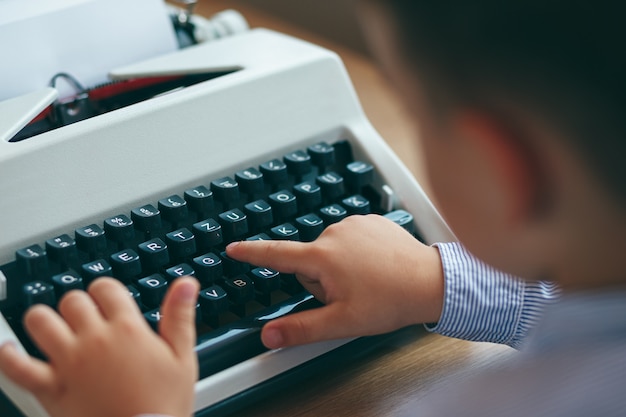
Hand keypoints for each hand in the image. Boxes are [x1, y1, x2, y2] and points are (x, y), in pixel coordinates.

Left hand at [0, 277, 198, 416]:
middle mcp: (95, 340)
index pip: (106, 288)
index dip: (106, 291)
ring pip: (40, 321)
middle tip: (87, 318)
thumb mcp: (182, 357)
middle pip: (73, 301)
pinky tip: (11, 350)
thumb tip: (186, 283)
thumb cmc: (164, 404)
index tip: (109, 300)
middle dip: (80, 305)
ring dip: (44, 320)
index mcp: (127, 329)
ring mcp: (69, 363)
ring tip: (53, 327)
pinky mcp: (51, 389)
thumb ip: (180, 316)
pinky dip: (9, 356)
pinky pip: (17, 368)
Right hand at [226, 214, 443, 348]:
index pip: (277, 254)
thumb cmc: (390, 301)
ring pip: (330, 250)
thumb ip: (301, 328)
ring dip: (340, 265)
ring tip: (367, 280)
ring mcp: (354, 223)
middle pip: (310, 261)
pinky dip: (357, 252)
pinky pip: (350, 238)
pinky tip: (375, 265)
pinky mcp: (370, 220)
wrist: (430, 282)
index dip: (251, 253)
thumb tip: (269, 335)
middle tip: (349, 295)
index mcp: (322, 256)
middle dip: (321, 280)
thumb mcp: (342, 322)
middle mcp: (335, 233)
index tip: (233, 248)